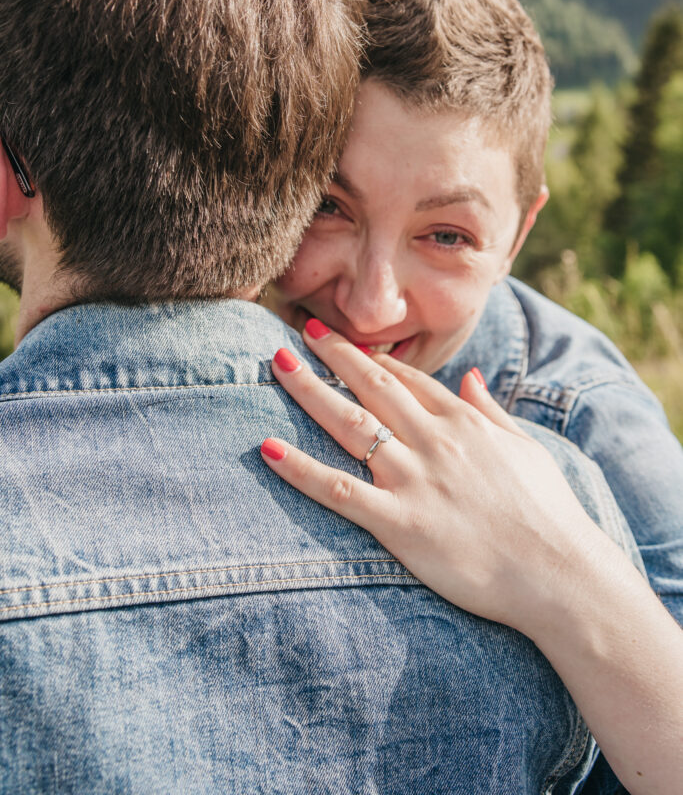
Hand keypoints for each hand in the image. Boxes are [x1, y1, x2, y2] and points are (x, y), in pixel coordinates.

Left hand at [261, 319, 605, 636]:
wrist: (560, 574)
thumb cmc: (549, 513)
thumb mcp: (526, 448)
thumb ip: (491, 409)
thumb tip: (469, 375)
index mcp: (463, 422)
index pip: (406, 378)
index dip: (369, 356)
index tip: (342, 341)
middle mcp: (433, 440)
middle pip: (371, 386)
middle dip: (333, 354)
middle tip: (299, 330)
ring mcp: (413, 479)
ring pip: (349, 423)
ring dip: (309, 389)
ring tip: (278, 363)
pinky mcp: (399, 523)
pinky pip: (340, 491)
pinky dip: (302, 470)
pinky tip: (268, 450)